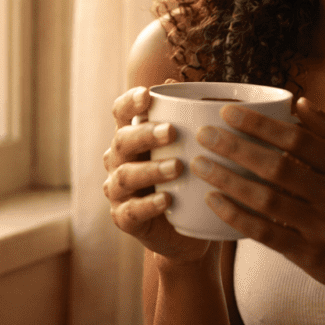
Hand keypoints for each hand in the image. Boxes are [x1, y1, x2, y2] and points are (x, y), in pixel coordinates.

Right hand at [103, 85, 214, 262]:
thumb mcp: (192, 150)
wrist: (188, 232)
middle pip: (122, 141)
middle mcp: (119, 160)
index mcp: (132, 137)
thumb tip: (206, 92)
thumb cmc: (188, 181)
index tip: (147, 95)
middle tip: (171, 131)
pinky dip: (148, 205)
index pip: (120, 113)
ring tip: (177, 167)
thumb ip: (193, 123)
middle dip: (145, 134)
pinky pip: (131, 211)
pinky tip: (167, 200)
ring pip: (125, 175)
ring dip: (150, 169)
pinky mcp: (124, 218)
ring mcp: (118, 191)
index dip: (129, 102)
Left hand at [191, 97, 324, 294]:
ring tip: (200, 165)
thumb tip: (299, 101)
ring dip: (229, 181)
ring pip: (267, 200)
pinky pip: (265, 233)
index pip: (298, 139)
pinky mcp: (309, 255)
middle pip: (278, 167)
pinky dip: (237, 216)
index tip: (227, 111)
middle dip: (236, 148)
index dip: (261, 124)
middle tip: (205, 135)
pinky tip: (213, 201)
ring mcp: (322, 227)